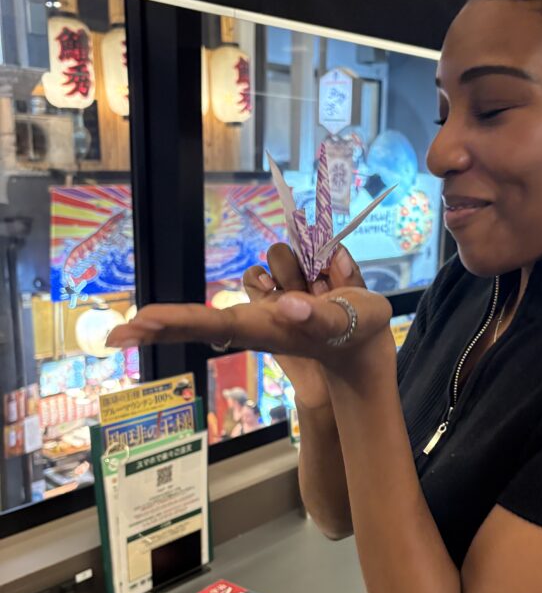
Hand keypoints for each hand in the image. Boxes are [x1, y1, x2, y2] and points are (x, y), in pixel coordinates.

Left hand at [106, 245, 394, 381]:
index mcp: (264, 329)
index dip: (173, 322)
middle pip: (202, 314)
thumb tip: (285, 305)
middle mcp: (257, 315)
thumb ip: (317, 315)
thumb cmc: (354, 335)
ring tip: (330, 288)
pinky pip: (288, 253)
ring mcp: (268, 299)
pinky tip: (329, 278)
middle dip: (169, 320)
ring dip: (301, 266)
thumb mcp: (345, 324)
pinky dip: (311, 258)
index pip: (209, 323)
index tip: (135, 327)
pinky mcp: (282, 284)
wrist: (366, 339)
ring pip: (270, 258)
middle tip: (123, 331)